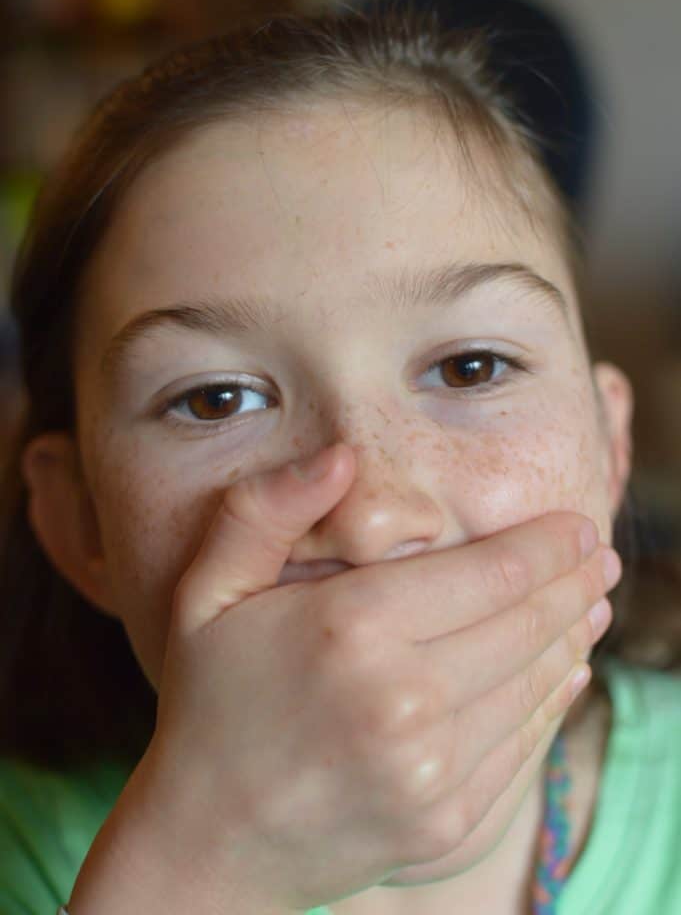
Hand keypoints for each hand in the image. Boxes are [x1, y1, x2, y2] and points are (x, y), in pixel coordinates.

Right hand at [97, 442, 618, 911]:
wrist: (210, 837)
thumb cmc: (211, 701)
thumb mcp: (209, 589)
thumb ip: (265, 512)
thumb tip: (341, 457)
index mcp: (350, 627)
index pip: (488, 573)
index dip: (546, 545)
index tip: (578, 525)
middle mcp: (402, 699)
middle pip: (526, 624)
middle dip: (574, 583)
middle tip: (600, 557)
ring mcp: (429, 770)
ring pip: (534, 683)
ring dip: (574, 636)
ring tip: (592, 604)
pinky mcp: (446, 822)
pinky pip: (523, 747)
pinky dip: (554, 701)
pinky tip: (564, 671)